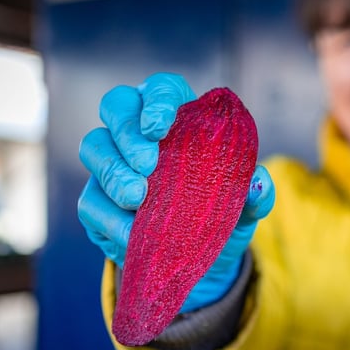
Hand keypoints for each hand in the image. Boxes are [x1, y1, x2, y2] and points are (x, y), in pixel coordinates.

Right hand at [77, 72, 274, 312]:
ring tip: (137, 198)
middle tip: (148, 165)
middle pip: (116, 105)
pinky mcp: (97, 202)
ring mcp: (112, 164)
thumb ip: (256, 194)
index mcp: (179, 117)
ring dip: (113, 172)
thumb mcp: (245, 207)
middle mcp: (138, 131)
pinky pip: (91, 202)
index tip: (160, 127)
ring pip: (94, 147)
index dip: (157, 101)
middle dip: (128, 133)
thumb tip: (258, 182)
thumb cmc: (222, 214)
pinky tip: (131, 232)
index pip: (162, 89)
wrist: (202, 259)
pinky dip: (110, 217)